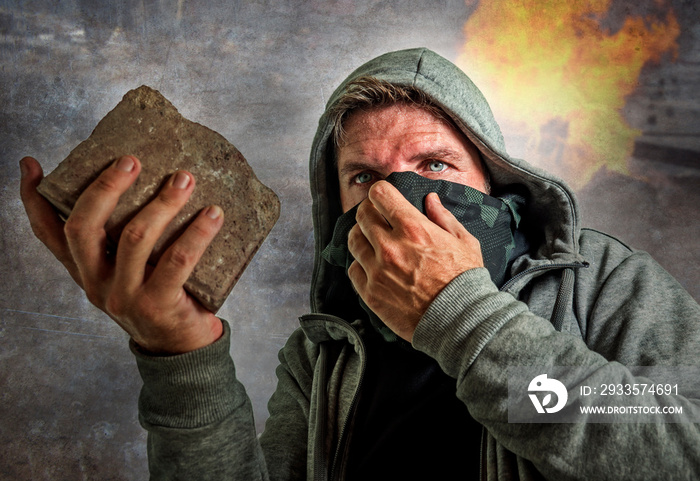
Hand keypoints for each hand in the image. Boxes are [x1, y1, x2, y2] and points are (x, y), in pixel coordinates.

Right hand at [19, 155, 224, 353]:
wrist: (181, 350)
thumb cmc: (160, 297)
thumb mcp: (131, 271)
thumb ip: (125, 240)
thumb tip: (150, 184)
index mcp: (85, 271)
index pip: (48, 234)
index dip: (34, 200)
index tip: (31, 165)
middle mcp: (96, 284)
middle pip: (83, 228)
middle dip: (105, 188)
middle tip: (131, 160)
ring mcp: (124, 296)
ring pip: (134, 238)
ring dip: (162, 203)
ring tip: (184, 179)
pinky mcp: (158, 305)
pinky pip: (178, 260)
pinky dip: (198, 233)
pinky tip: (213, 214)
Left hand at [347, 180, 483, 341]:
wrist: (459, 320)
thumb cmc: (465, 280)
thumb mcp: (464, 242)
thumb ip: (444, 218)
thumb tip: (431, 200)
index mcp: (413, 228)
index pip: (380, 194)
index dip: (380, 192)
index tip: (384, 197)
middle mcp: (390, 246)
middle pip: (361, 215)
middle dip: (369, 211)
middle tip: (377, 218)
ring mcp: (377, 270)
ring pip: (353, 240)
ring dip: (361, 236)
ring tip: (372, 241)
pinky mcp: (371, 293)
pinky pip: (353, 269)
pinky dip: (361, 264)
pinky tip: (373, 266)